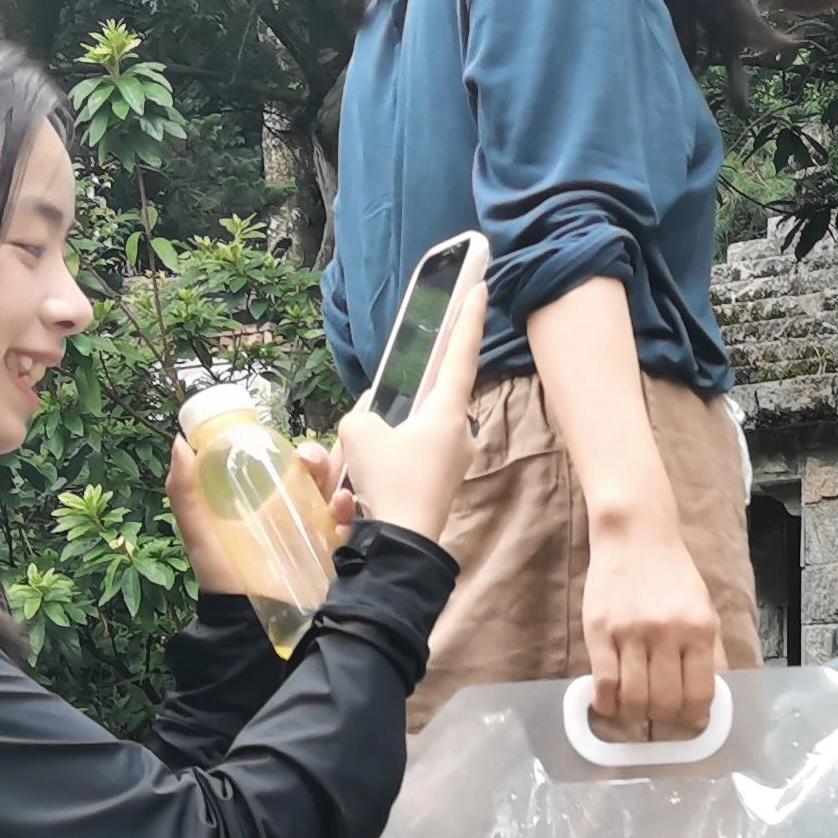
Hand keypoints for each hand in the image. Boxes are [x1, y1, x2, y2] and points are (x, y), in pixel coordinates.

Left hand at [162, 436, 354, 595]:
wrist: (253, 626)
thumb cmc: (226, 580)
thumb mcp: (200, 533)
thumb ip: (185, 492)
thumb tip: (181, 443)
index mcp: (265, 504)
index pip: (283, 464)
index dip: (285, 447)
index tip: (281, 444)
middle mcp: (295, 513)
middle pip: (315, 472)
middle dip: (317, 457)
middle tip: (308, 461)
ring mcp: (320, 531)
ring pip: (337, 490)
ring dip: (337, 477)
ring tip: (330, 483)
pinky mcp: (340, 550)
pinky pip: (353, 521)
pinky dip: (351, 507)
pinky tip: (342, 505)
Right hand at [335, 268, 484, 537]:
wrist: (401, 547)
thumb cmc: (387, 483)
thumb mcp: (358, 434)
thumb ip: (364, 413)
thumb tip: (372, 418)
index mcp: (447, 412)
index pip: (460, 354)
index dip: (467, 320)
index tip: (481, 290)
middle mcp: (459, 433)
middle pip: (422, 402)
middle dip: (387, 415)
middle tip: (363, 446)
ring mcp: (453, 461)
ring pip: (406, 436)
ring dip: (375, 451)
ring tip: (355, 480)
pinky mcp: (440, 484)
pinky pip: (404, 463)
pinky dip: (379, 472)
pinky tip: (360, 497)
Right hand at [581, 515, 722, 738]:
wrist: (636, 536)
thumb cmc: (672, 574)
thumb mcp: (704, 608)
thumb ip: (711, 651)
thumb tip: (714, 695)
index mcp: (700, 629)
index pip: (701, 692)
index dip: (694, 716)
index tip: (687, 720)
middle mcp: (668, 632)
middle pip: (666, 701)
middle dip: (663, 718)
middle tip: (658, 714)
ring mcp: (632, 632)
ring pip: (634, 698)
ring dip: (634, 714)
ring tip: (634, 708)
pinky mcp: (600, 631)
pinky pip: (604, 683)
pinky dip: (607, 703)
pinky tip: (609, 703)